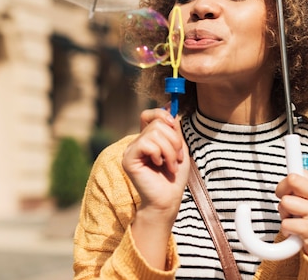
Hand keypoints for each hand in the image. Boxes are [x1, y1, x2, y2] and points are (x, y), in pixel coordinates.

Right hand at [122, 108, 189, 268]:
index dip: (162, 115)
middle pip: (157, 124)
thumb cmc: (174, 177)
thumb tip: (171, 107)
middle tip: (176, 158)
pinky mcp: (129, 159)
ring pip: (154, 133)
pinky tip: (158, 165)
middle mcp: (137, 142)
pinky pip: (146, 144)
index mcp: (148, 139)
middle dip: (174, 140)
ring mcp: (131, 150)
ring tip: (170, 165)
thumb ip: (174, 129)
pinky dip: (159, 154)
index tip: (174, 124)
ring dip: (170, 150)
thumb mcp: (179, 148)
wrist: (168, 200)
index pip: (149, 114)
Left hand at [275, 171, 307, 258]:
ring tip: (293, 220)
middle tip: (285, 202)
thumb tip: (288, 176)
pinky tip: (294, 232)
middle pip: (292, 179)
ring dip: (283, 213)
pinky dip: (286, 229)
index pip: (300, 172)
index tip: (285, 188)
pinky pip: (286, 223)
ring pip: (285, 202)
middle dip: (281, 190)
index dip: (286, 181)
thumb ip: (305, 189)